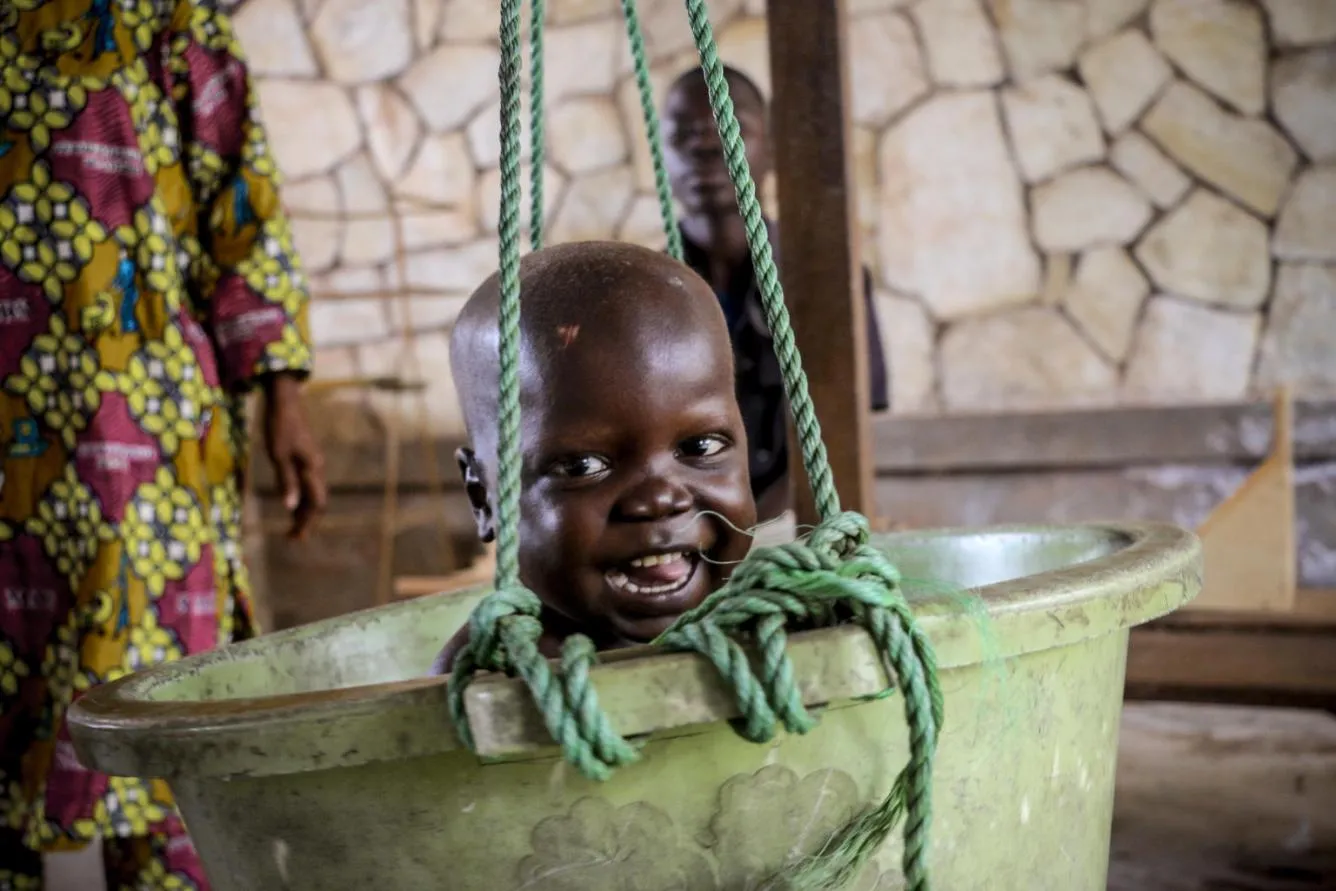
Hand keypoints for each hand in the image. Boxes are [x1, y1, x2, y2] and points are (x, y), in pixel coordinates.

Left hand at [262, 373, 325, 539]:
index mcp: (312, 468)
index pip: (316, 503)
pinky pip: (308, 484)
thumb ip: (286, 481)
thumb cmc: (279, 426)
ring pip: (313, 493)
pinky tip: (291, 505)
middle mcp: (316, 468)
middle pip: (317, 501)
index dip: (307, 522)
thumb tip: (290, 507)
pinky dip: (301, 499)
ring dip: (304, 511)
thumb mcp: (278, 455)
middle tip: (293, 539)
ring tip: (291, 527)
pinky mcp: (305, 458)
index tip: (295, 538)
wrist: (284, 401)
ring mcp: (312, 463)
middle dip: (307, 521)